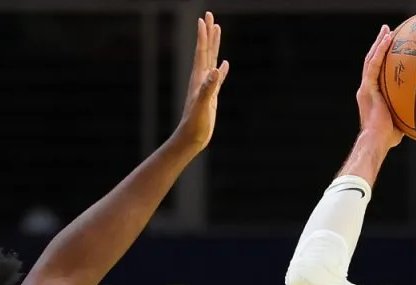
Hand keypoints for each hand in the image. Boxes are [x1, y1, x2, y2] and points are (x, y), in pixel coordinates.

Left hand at [173, 11, 229, 150]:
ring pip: (211, 60)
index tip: (205, 19)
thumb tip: (214, 70)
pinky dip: (221, 69)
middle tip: (210, 16)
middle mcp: (201, 78)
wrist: (191, 137)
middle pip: (205, 50)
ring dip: (214, 45)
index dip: (203, 35)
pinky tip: (224, 65)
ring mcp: (206, 86)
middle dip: (208, 33)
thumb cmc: (195, 123)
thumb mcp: (202, 105)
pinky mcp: (211, 95)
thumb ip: (207, 88)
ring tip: (217, 31)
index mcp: (199, 78)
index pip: (202, 52)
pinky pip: (217, 77)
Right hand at [357, 25, 402, 149]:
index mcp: (372, 95)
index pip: (376, 72)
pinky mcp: (367, 88)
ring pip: (371, 59)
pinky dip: (380, 51)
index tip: (391, 48)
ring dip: (379, 43)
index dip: (382, 59)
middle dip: (379, 45)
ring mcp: (366, 87)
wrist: (377, 141)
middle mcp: (366, 89)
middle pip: (372, 61)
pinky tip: (388, 40)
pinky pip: (374, 65)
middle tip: (388, 32)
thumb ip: (408, 113)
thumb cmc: (389, 138)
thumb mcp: (401, 121)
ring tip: (387, 29)